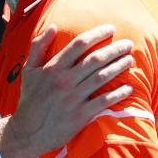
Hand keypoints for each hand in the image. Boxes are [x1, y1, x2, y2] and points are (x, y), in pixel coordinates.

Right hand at [0, 24, 133, 157]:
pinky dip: (118, 94)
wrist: (27, 131)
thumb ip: (38, 46)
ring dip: (119, 67)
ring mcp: (73, 98)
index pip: (79, 44)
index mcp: (53, 68)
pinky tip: (129, 88)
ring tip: (130, 60)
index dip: (97, 34)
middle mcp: (64, 81)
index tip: (110, 29)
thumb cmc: (30, 99)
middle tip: (128, 44)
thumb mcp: (29, 70)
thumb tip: (53, 26)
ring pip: (102, 77)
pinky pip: (104, 101)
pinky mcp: (80, 115)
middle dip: (115, 49)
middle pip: (95, 59)